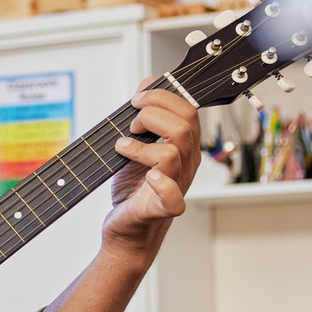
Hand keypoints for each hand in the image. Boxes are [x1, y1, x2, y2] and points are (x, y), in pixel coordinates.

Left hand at [106, 79, 201, 260]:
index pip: (187, 110)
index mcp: (183, 147)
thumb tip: (148, 82)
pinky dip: (160, 184)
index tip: (136, 99)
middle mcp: (185, 164)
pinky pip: (174, 198)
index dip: (161, 97)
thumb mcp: (135, 145)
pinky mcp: (163, 209)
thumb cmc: (133, 190)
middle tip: (130, 124)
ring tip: (123, 147)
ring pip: (175, 152)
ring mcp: (176, 185)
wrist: (125, 230)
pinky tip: (146, 176)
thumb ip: (144, 115)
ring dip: (142, 144)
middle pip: (184, 126)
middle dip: (151, 115)